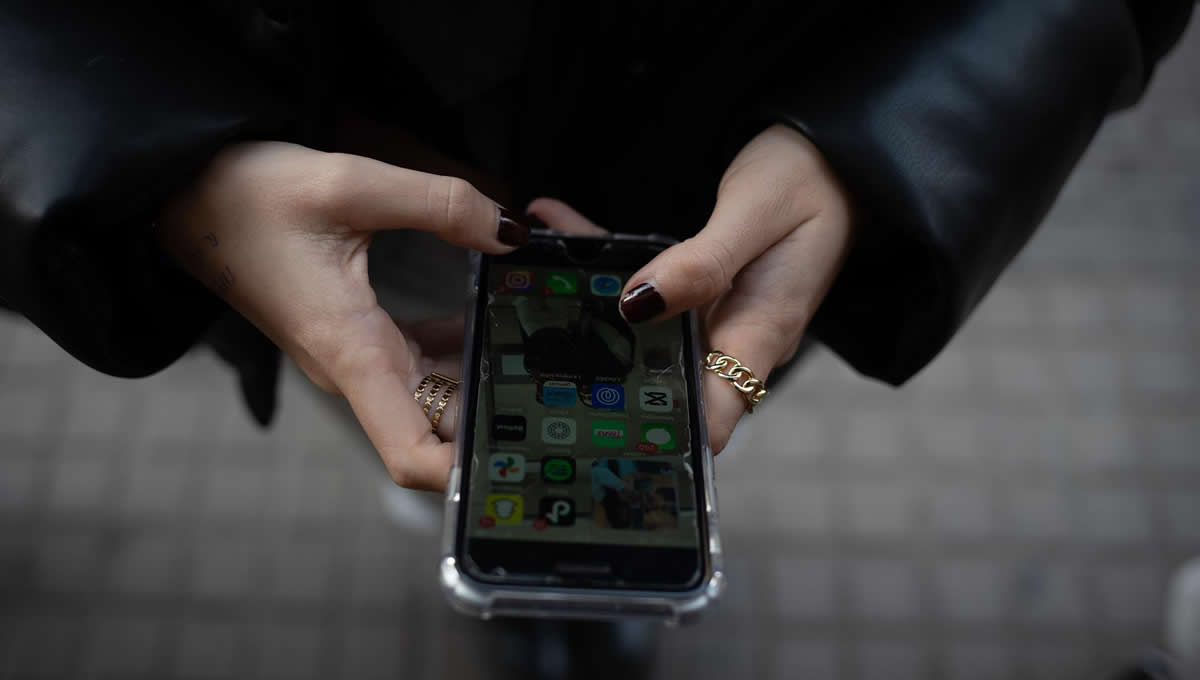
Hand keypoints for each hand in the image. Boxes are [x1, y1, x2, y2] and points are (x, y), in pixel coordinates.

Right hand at [157, 141, 532, 490]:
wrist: (185, 194)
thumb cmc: (246, 195)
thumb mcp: (348, 184)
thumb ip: (440, 204)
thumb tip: (510, 230)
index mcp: (352, 353)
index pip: (411, 455)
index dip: (465, 473)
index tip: (519, 458)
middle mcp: (354, 370)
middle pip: (438, 425)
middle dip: (496, 412)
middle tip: (561, 384)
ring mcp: (354, 358)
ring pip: (434, 391)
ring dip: (481, 373)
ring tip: (540, 342)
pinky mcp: (354, 338)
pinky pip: (419, 361)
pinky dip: (457, 345)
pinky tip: (491, 312)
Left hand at [528, 124, 853, 451]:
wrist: (838, 153)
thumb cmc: (811, 180)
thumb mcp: (755, 214)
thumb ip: (700, 265)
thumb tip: (636, 307)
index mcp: (759, 336)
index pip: (711, 422)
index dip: (662, 440)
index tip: (597, 431)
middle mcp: (737, 338)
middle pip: (664, 381)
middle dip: (602, 372)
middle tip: (535, 345)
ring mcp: (720, 316)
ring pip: (647, 332)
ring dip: (592, 307)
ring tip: (534, 273)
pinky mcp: (706, 290)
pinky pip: (651, 290)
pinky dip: (609, 263)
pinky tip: (562, 228)